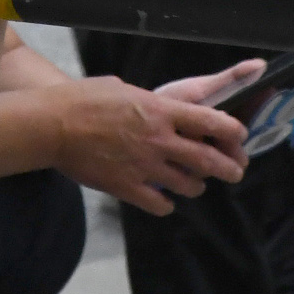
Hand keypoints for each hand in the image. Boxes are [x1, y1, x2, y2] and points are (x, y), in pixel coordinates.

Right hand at [50, 64, 257, 212]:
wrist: (53, 125)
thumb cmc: (84, 99)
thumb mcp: (123, 88)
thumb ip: (149, 102)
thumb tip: (160, 109)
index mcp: (160, 109)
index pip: (211, 122)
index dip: (232, 131)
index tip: (240, 136)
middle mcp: (158, 139)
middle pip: (208, 160)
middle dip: (229, 169)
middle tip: (235, 172)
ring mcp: (144, 166)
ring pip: (188, 186)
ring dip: (196, 187)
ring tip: (194, 186)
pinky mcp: (127, 187)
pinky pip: (160, 205)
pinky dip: (166, 205)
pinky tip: (163, 201)